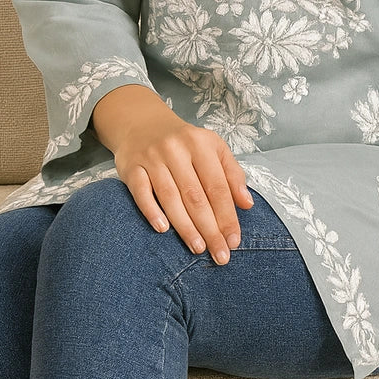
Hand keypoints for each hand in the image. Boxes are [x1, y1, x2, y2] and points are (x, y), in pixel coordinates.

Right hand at [98, 92, 252, 264]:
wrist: (142, 124)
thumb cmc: (184, 144)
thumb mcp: (213, 149)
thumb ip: (232, 175)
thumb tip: (247, 204)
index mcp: (201, 144)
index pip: (217, 186)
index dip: (227, 215)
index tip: (234, 241)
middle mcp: (176, 149)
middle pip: (196, 195)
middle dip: (210, 228)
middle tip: (219, 254)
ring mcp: (152, 158)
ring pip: (170, 197)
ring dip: (185, 226)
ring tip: (198, 248)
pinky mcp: (131, 167)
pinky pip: (141, 192)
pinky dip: (151, 211)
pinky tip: (163, 229)